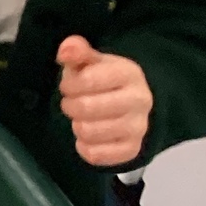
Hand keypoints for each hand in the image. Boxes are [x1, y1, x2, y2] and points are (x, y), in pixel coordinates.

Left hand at [57, 36, 152, 166]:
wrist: (132, 101)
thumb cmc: (104, 79)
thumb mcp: (92, 60)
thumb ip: (77, 51)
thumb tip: (66, 50)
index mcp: (129, 73)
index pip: (87, 80)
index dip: (69, 84)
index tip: (68, 86)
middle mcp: (139, 100)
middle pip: (86, 108)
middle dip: (70, 105)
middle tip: (71, 102)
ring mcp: (138, 127)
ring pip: (88, 132)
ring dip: (76, 125)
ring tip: (81, 117)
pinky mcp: (132, 150)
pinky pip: (95, 155)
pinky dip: (84, 147)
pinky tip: (88, 136)